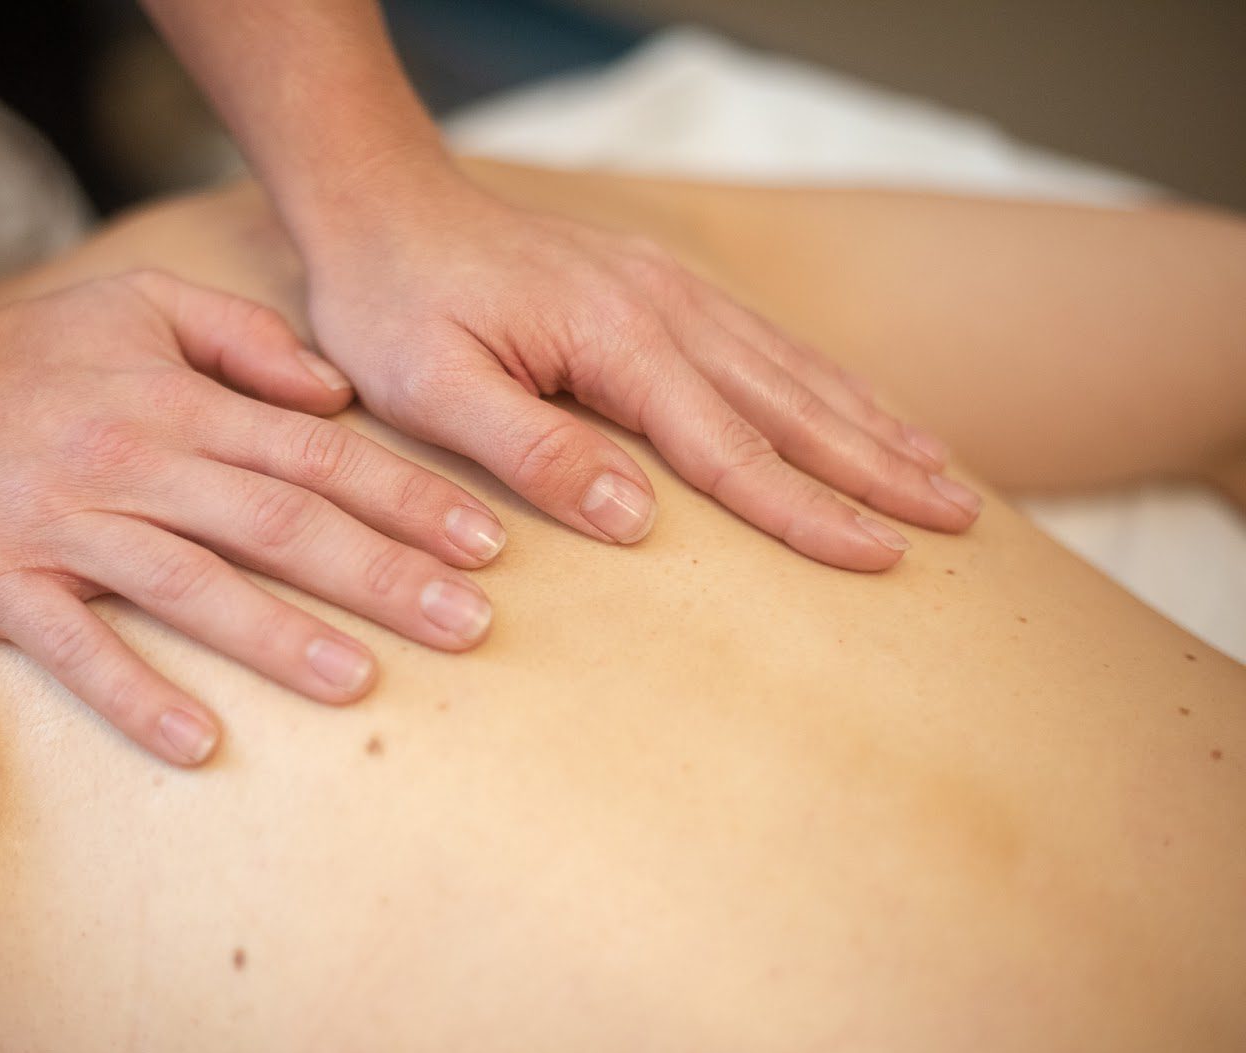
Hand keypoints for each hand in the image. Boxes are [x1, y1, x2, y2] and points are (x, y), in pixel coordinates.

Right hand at [0, 271, 504, 766]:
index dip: (408, 499)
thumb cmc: (31, 354)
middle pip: (279, 521)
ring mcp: (68, 525)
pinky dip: (136, 693)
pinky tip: (199, 741)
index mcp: (181, 403)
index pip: (318, 454)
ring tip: (362, 683)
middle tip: (470, 624)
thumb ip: (244, 337)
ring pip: (192, 584)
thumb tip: (338, 392)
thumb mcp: (142, 305)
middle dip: (382, 574)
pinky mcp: (1, 582)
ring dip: (281, 636)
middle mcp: (138, 461)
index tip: (485, 543)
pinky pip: (76, 646)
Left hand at [302, 172, 981, 570]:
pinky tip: (861, 408)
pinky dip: (827, 382)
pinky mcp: (659, 288)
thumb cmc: (394, 303)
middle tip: (957, 523)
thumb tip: (633, 521)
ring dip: (872, 425)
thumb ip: (531, 449)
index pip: (730, 448)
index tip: (880, 558)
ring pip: (794, 369)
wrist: (384, 204)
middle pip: (792, 406)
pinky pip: (764, 342)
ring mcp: (670, 290)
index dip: (808, 512)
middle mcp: (664, 308)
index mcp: (616, 339)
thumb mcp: (431, 388)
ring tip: (943, 474)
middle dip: (879, 470)